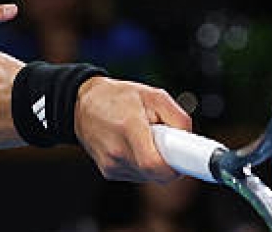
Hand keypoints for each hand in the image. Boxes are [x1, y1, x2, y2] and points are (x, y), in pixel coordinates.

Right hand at [74, 77, 191, 182]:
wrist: (81, 104)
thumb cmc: (117, 97)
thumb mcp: (153, 95)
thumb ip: (178, 117)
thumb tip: (189, 140)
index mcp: (129, 128)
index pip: (155, 165)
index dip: (175, 167)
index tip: (184, 160)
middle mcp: (117, 151)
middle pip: (156, 174)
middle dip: (168, 161)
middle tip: (165, 142)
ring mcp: (111, 164)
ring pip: (148, 176)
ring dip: (154, 162)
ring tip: (144, 139)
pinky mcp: (109, 172)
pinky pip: (137, 175)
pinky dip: (142, 164)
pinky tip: (133, 146)